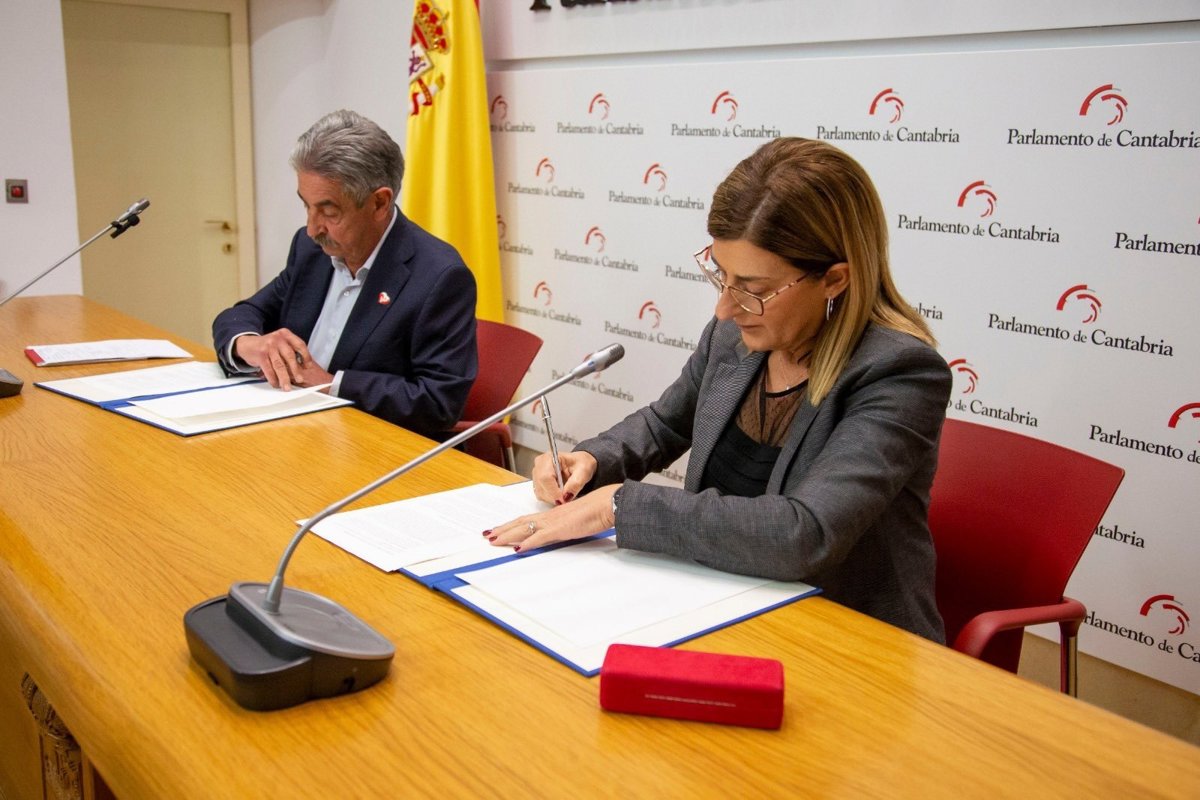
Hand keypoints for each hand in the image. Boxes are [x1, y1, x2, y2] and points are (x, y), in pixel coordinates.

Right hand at [234, 329, 323, 390]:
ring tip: (287, 387)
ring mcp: (268, 346)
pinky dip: (273, 379)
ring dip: (284, 378)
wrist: (247, 344)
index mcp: (286, 334)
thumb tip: (303, 367)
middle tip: (300, 380)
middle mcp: (278, 339)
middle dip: (295, 370)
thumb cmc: (267, 346)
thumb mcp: (280, 343)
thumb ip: (290, 350)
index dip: (306, 356)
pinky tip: (276, 384)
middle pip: (290, 356)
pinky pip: (269, 369)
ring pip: (279, 365)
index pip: (300, 345)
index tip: (308, 367)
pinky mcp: (260, 355)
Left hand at [485, 484, 618, 552]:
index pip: (527, 519)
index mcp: (552, 514)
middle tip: (488, 535)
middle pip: (521, 523)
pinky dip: (527, 543)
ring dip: (507, 535)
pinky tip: (518, 549)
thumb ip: (566, 527)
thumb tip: (561, 533)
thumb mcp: (576, 521)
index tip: (500, 529)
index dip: (512, 525)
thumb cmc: (595, 510)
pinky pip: (540, 538)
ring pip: (524, 528)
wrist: (606, 504)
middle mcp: (549, 517)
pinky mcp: (560, 530)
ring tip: (493, 540)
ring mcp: (553, 522)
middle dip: (503, 529)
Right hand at [532, 450, 597, 504]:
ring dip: (554, 498)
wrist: (579, 465)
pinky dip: (552, 498)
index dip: (554, 491)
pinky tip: (560, 492)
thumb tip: (566, 496)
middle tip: (568, 497)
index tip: (564, 498)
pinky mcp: (538, 483)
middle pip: (541, 487)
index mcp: (549, 458)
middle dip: (555, 496)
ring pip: (541, 493)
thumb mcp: (584, 471)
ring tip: (565, 492)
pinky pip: (542, 496)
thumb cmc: (581, 464)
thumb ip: (576, 483)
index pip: (545, 477)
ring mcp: (537, 474)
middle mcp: (540, 465)